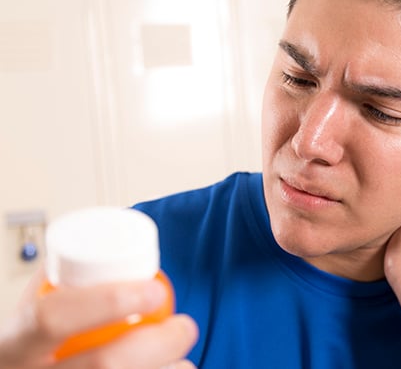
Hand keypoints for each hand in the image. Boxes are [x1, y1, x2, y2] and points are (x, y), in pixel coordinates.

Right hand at [0, 269, 197, 368]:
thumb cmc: (28, 352)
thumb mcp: (29, 316)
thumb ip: (61, 285)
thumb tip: (115, 242)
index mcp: (9, 345)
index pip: (53, 317)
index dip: (110, 300)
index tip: (156, 288)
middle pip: (105, 366)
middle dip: (160, 343)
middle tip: (186, 327)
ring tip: (185, 361)